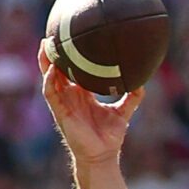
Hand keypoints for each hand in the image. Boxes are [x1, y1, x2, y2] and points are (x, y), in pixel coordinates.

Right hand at [37, 42, 147, 171]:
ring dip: (45, 62)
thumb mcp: (124, 111)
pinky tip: (52, 69)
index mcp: (83, 93)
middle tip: (54, 33)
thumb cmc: (110, 136)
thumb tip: (143, 82)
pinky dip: (49, 81)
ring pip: (49, 77)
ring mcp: (63, 103)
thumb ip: (133, 96)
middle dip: (53, 52)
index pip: (73, 69)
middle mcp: (70, 95)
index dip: (70, 55)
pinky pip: (50, 93)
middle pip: (57, 69)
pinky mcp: (60, 112)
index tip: (72, 36)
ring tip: (45, 45)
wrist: (103, 156)